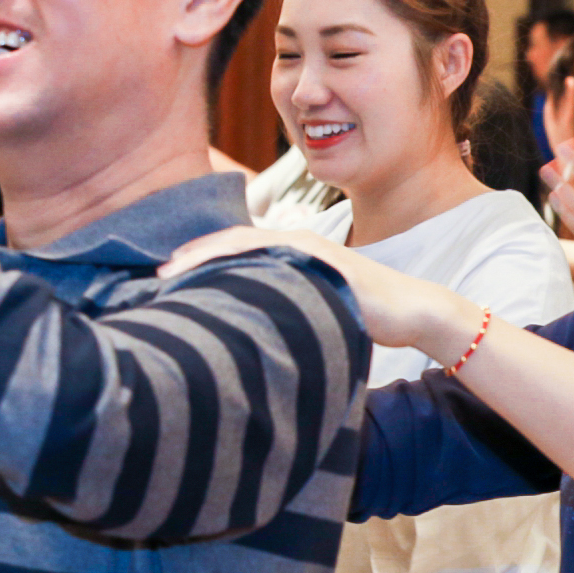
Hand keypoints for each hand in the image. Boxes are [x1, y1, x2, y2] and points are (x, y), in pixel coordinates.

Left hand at [160, 225, 475, 356]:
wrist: (416, 312)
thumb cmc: (371, 313)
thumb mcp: (324, 306)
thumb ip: (293, 306)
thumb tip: (258, 332)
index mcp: (297, 252)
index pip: (240, 246)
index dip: (202, 256)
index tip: (168, 273)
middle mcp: (301, 244)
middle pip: (237, 240)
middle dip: (195, 255)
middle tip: (158, 274)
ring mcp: (314, 251)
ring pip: (250, 245)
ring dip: (209, 257)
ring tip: (175, 275)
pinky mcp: (327, 264)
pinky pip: (279, 260)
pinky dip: (247, 265)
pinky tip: (224, 279)